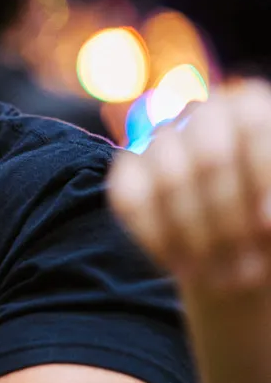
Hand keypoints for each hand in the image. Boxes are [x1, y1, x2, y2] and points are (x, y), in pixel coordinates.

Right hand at [108, 78, 270, 294]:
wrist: (243, 248)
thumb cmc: (270, 220)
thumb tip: (265, 217)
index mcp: (250, 109)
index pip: (250, 124)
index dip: (260, 176)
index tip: (268, 227)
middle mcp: (202, 115)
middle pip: (211, 159)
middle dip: (229, 221)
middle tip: (246, 267)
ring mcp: (161, 142)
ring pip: (170, 181)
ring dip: (197, 238)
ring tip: (220, 272)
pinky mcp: (127, 172)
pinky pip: (130, 200)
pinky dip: (156, 238)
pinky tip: (180, 264)